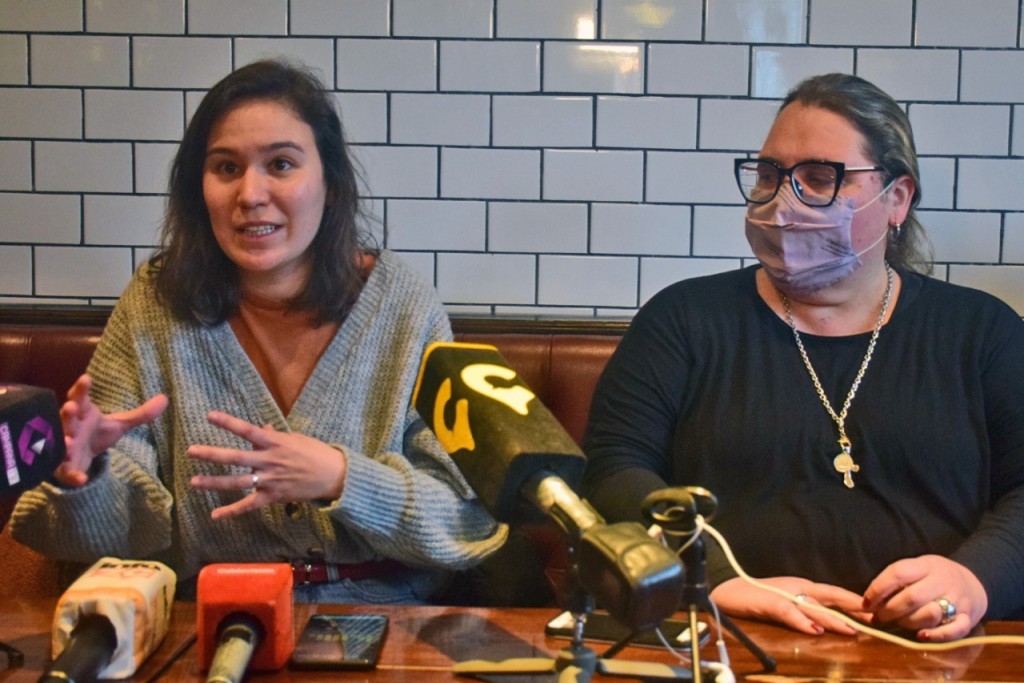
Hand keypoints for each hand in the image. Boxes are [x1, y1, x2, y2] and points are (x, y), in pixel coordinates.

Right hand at [56, 374, 168, 486]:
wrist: (80, 458)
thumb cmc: (96, 433)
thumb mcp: (119, 424)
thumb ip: (141, 414)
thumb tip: (165, 398)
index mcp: (83, 413)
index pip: (80, 397)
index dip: (81, 389)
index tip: (86, 378)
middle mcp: (71, 427)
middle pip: (67, 417)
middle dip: (68, 412)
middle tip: (70, 407)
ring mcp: (65, 447)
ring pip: (61, 442)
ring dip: (63, 441)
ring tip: (67, 442)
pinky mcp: (64, 467)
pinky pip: (67, 471)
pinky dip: (73, 475)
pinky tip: (81, 479)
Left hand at [187, 411, 347, 518]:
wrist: (334, 475)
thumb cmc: (316, 453)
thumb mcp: (296, 438)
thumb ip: (275, 435)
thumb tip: (261, 427)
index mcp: (275, 443)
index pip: (247, 430)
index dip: (228, 423)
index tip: (209, 416)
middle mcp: (269, 461)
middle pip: (235, 458)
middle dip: (212, 455)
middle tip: (191, 451)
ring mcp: (270, 480)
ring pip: (237, 482)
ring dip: (214, 483)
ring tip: (194, 482)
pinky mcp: (273, 496)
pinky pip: (249, 505)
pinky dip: (232, 511)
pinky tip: (215, 515)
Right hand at [710, 576, 867, 635]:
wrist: (727, 589)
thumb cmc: (756, 597)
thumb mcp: (787, 602)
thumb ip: (806, 609)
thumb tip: (829, 622)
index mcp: (804, 588)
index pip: (836, 594)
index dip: (856, 602)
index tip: (878, 611)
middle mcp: (799, 588)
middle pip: (831, 599)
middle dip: (854, 609)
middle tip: (876, 619)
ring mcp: (784, 595)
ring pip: (814, 608)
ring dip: (833, 619)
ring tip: (852, 630)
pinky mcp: (769, 603)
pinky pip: (788, 613)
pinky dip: (802, 622)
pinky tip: (814, 631)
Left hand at [862, 554, 987, 641]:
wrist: (973, 582)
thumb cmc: (934, 577)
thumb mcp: (917, 568)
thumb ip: (897, 580)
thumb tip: (867, 602)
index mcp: (926, 565)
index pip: (898, 573)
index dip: (878, 589)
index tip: (866, 603)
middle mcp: (942, 580)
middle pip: (911, 597)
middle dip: (889, 611)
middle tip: (878, 618)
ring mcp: (957, 600)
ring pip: (929, 614)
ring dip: (908, 623)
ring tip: (898, 624)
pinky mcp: (968, 618)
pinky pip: (954, 630)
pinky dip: (936, 635)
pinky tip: (921, 636)